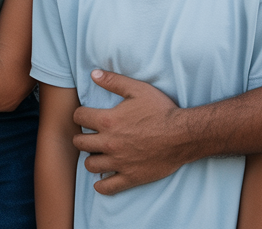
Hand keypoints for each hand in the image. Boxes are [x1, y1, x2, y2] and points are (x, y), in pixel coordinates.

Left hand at [71, 69, 191, 194]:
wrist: (183, 135)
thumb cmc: (161, 110)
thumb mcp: (138, 89)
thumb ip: (113, 81)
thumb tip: (93, 74)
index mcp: (108, 121)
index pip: (79, 117)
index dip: (81, 115)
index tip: (87, 116)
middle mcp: (109, 143)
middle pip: (79, 143)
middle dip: (82, 137)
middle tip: (91, 135)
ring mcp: (119, 162)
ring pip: (90, 165)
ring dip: (91, 158)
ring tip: (99, 153)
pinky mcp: (130, 177)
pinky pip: (107, 187)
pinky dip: (101, 185)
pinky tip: (103, 178)